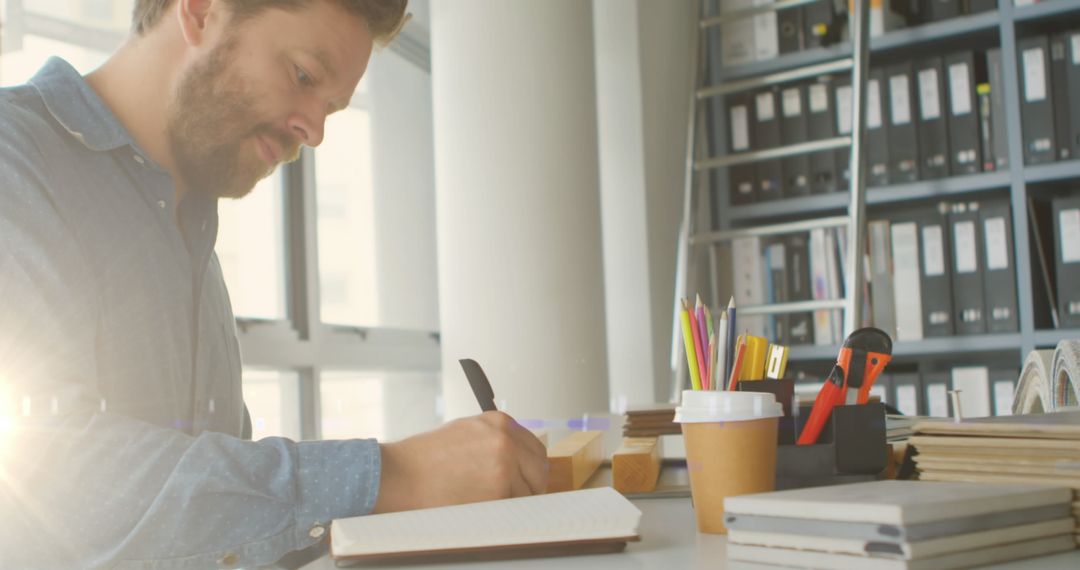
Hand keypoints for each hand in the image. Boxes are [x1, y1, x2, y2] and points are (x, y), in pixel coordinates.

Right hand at [372, 411, 548, 512]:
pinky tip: (479, 505)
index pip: (534, 447)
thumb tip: (519, 460)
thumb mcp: (466, 433)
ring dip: (513, 500)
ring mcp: (505, 463)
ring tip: (483, 499)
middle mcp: (506, 439)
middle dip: (530, 485)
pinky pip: (514, 507)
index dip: (530, 467)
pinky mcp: (499, 489)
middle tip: (514, 497)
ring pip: (529, 491)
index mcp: (499, 422)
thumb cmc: (425, 459)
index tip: (525, 478)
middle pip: (539, 469)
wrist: (400, 475)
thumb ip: (495, 441)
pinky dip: (501, 511)